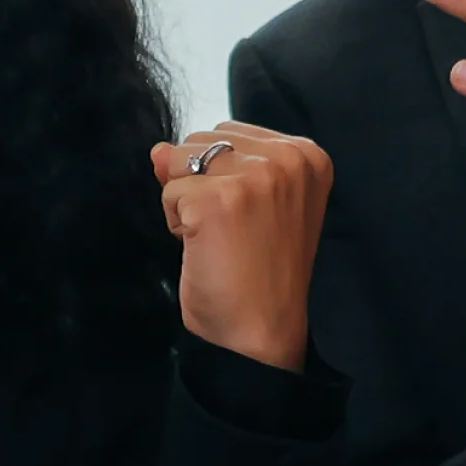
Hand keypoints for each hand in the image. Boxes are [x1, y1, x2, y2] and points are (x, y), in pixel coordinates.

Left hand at [151, 122, 334, 371]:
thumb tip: (158, 149)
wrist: (262, 331)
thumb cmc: (260, 271)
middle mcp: (287, 158)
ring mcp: (253, 177)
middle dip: (201, 183)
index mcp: (307, 155)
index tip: (250, 216)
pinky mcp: (217, 200)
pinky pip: (169, 193)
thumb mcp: (248, 203)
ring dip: (186, 202)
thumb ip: (213, 165)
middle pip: (202, 142)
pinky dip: (176, 224)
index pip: (230, 134)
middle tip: (231, 231)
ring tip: (218, 238)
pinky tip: (205, 249)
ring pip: (181, 163)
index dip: (221, 176)